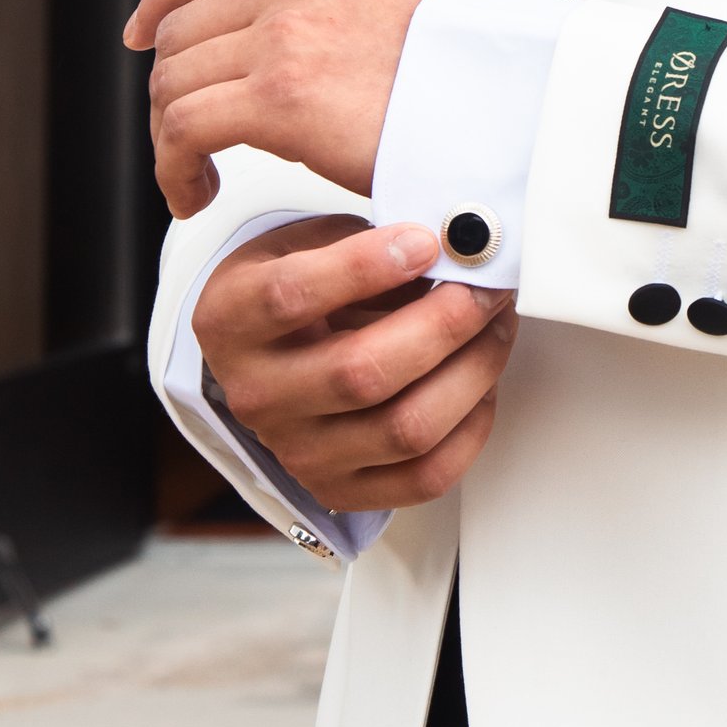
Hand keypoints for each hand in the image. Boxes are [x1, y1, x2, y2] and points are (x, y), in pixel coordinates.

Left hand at [125, 0, 452, 219]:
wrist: (518, 98)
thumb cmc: (477, 64)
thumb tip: (301, 24)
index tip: (146, 32)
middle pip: (184, 27)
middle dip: (175, 85)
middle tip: (191, 133)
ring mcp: (284, 31)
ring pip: (175, 80)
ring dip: (172, 135)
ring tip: (195, 173)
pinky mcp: (278, 98)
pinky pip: (183, 130)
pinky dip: (173, 167)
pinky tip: (193, 191)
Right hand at [193, 216, 515, 514]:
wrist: (269, 357)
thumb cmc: (296, 289)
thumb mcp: (305, 243)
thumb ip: (364, 238)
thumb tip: (451, 241)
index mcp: (232, 321)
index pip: (290, 296)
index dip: (364, 267)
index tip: (425, 241)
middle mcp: (257, 395)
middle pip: (361, 372)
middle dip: (445, 323)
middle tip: (486, 288)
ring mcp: (298, 452)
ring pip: (405, 428)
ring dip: (472, 371)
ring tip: (495, 326)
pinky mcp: (341, 489)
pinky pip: (426, 476)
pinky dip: (471, 426)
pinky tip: (480, 382)